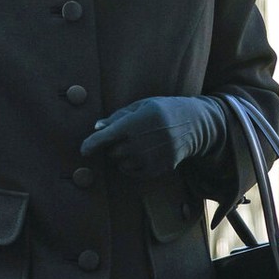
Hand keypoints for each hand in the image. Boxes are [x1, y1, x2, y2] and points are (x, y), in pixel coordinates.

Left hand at [80, 95, 226, 177]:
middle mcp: (142, 142)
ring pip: (121, 164)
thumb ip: (118, 117)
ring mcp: (151, 157)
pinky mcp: (158, 168)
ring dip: (121, 157)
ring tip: (136, 144)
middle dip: (113, 146)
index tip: (84, 150)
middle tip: (126, 137)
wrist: (194, 124)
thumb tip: (97, 128)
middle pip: (112, 152)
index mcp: (136, 122)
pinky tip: (141, 154)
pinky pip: (133, 172)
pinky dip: (131, 166)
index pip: (107, 136)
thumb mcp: (142, 106)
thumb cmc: (163, 110)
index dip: (92, 144)